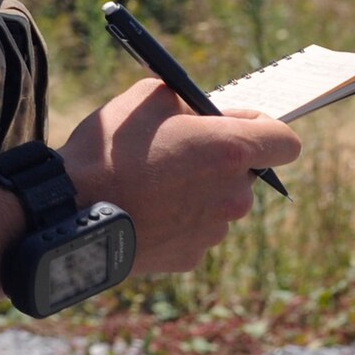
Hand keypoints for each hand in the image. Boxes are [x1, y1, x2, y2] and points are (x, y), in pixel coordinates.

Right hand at [58, 80, 301, 273]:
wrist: (69, 212)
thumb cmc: (110, 149)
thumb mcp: (150, 97)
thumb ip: (192, 102)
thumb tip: (207, 113)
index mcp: (230, 150)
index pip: (285, 141)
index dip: (264, 129)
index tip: (240, 126)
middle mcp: (233, 195)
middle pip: (246, 172)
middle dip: (222, 160)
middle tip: (179, 150)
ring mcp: (213, 231)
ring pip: (220, 203)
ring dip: (199, 191)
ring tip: (152, 182)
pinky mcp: (190, 257)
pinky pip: (195, 229)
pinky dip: (179, 219)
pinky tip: (144, 209)